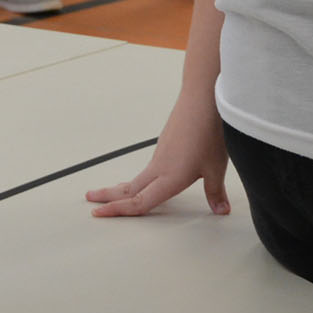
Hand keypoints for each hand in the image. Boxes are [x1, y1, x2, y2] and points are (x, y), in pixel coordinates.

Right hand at [85, 84, 230, 217]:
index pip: (138, 202)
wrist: (202, 99)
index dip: (117, 211)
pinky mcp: (165, 143)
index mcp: (169, 178)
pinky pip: (148, 166)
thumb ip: (215, 192)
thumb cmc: (208, 131)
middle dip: (108, 196)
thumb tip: (220, 209)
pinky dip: (138, 176)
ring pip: (137, 176)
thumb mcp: (216, 168)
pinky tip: (146, 177)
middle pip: (128, 188)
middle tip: (92, 200)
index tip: (98, 213)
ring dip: (122, 186)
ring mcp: (160, 153)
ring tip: (112, 192)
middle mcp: (159, 166)